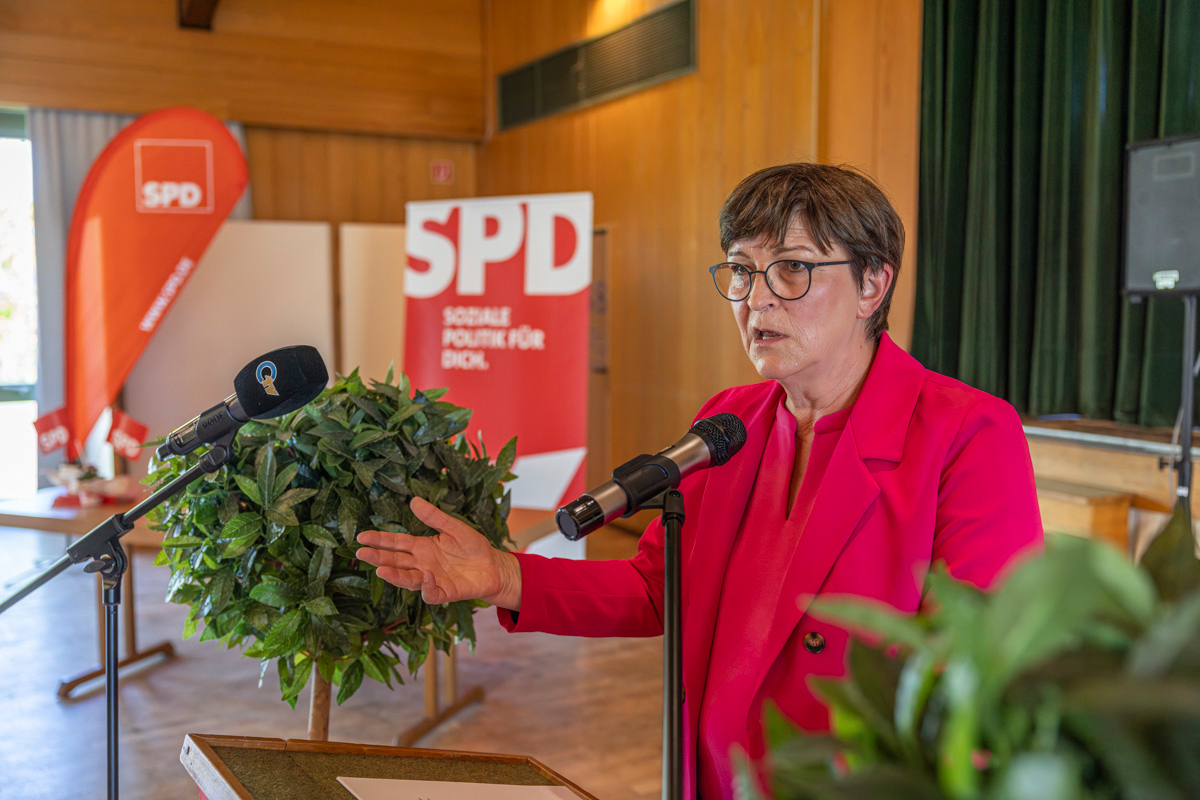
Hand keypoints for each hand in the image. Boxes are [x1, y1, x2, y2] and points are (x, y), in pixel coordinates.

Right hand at [356, 496, 521, 609]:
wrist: (494, 566)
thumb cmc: (473, 547)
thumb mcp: (454, 528)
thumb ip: (435, 517)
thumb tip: (413, 500)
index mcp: (422, 547)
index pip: (396, 543)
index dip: (379, 540)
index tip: (361, 537)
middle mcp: (423, 564)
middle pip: (396, 561)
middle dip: (378, 557)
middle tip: (361, 553)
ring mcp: (432, 579)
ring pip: (408, 579)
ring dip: (395, 575)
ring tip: (381, 569)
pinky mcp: (445, 592)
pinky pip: (431, 593)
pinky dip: (427, 587)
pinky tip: (426, 576)